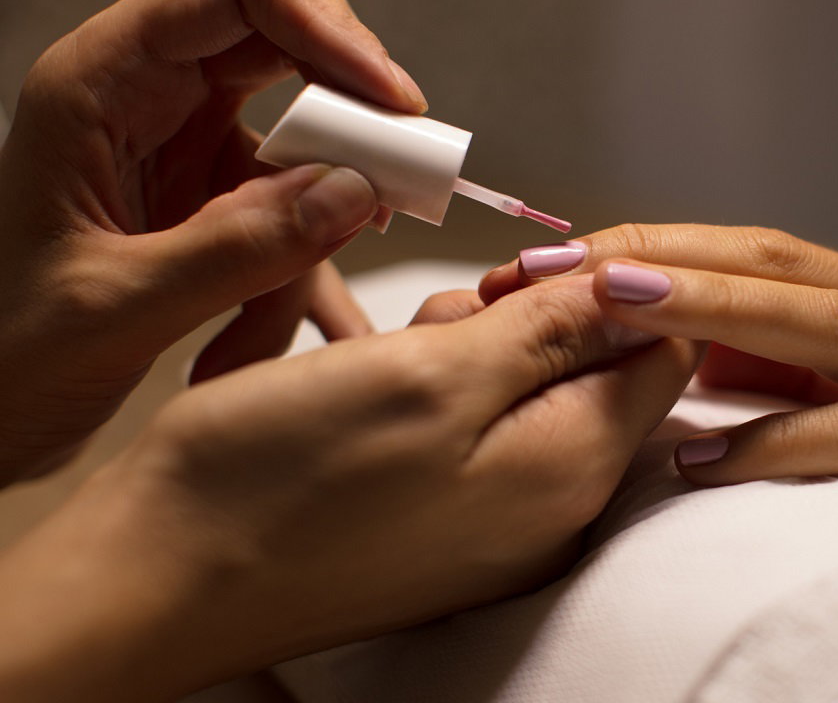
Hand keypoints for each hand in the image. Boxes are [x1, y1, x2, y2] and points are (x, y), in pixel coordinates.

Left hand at [0, 0, 422, 481]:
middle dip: (356, 112)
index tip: (392, 106)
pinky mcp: (220, 192)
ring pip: (313, 135)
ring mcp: (191, 140)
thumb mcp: (113, 311)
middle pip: (295, 37)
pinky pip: (302, 206)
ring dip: (324, 225)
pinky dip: (305, 274)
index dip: (329, 24)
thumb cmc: (7, 355)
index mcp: (102, 83)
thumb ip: (236, 250)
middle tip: (397, 187)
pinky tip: (259, 345)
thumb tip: (357, 192)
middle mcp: (151, 93)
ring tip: (283, 325)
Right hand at [0, 276, 697, 700]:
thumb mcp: (436, 373)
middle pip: (592, 367)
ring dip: (470, 348)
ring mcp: (495, 520)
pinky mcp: (440, 520)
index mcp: (573, 465)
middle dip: (526, 319)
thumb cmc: (286, 476)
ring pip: (524, 388)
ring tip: (391, 357)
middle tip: (441, 324)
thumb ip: (554, 330)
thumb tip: (641, 286)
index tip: (524, 275)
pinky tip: (370, 387)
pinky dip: (433, 388)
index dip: (606, 289)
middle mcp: (551, 505)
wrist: (161, 576)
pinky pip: (473, 427)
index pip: (662, 351)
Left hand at [482, 224, 837, 548]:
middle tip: (559, 261)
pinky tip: (705, 455)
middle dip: (664, 257)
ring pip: (827, 323)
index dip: (655, 245)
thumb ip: (784, 365)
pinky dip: (785, 438)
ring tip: (618, 306)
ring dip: (717, 310)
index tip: (556, 256)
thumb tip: (671, 342)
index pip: (754, 252)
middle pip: (779, 264)